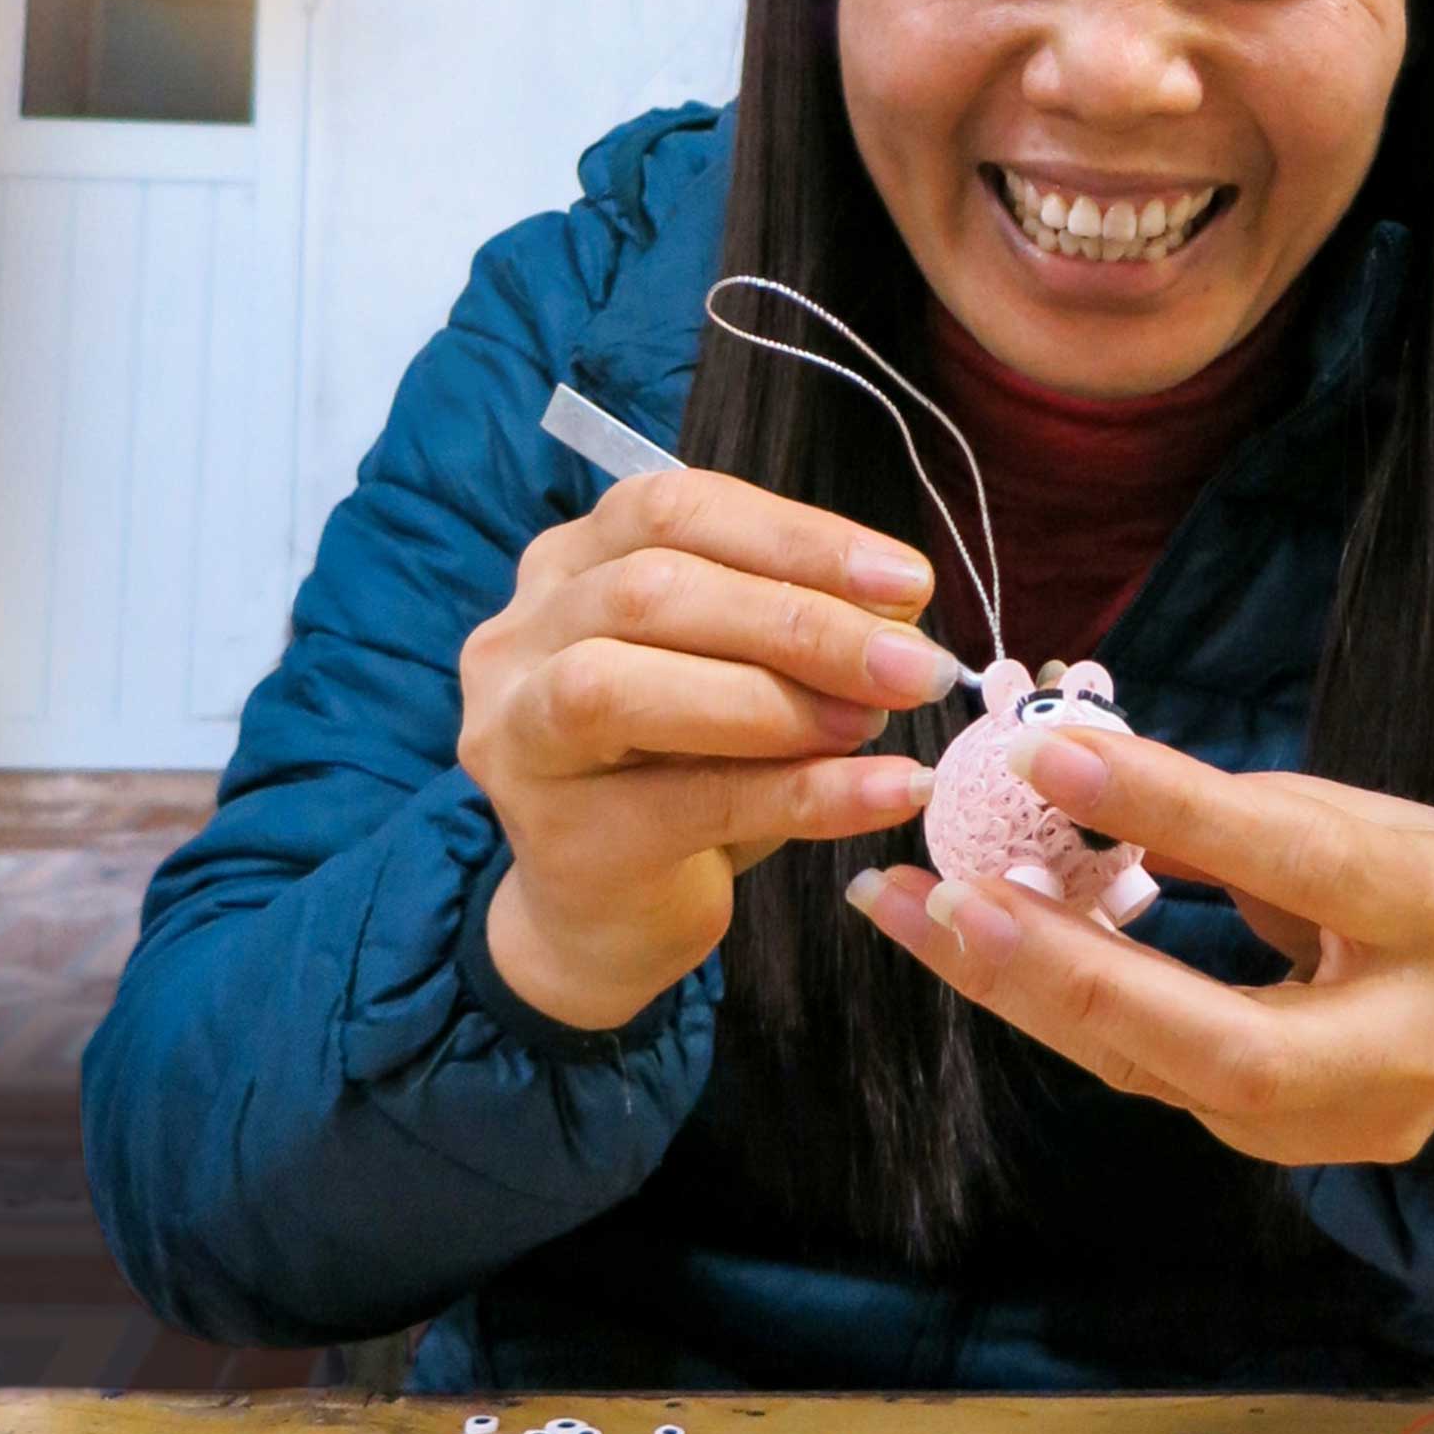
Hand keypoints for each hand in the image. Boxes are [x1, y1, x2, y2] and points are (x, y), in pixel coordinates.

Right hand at [459, 469, 957, 1029]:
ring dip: (777, 701)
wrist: (609, 921)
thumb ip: (795, 627)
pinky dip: (803, 794)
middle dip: (802, 622)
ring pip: (624, 689)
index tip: (908, 583)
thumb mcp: (741, 675)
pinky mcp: (557, 839)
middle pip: (650, 590)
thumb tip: (900, 606)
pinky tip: (886, 793)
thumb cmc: (683, 772)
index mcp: (569, 566)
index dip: (796, 538)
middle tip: (916, 667)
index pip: (674, 511)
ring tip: (879, 725)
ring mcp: (516, 737)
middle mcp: (517, 638)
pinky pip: (688, 804)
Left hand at [844, 726, 1433, 1165]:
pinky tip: (959, 940)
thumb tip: (1083, 787)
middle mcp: (1387, 1054)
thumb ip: (1237, 817)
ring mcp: (1319, 1126)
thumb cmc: (1427, 895)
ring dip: (1011, 988)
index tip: (1045, 758)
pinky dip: (1043, 1001)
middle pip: (1212, 1041)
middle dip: (1066, 972)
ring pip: (1145, 1069)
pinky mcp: (1256, 1143)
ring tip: (898, 907)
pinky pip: (1135, 1067)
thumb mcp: (1365, 822)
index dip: (1172, 810)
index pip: (1295, 862)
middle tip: (944, 896)